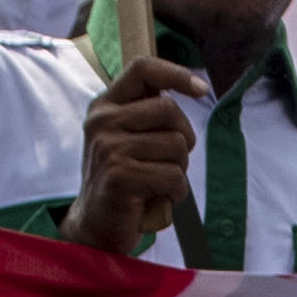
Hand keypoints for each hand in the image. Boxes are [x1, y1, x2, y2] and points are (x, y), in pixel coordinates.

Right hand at [68, 57, 207, 257]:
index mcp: (104, 106)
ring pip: (176, 145)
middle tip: (170, 162)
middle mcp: (102, 122)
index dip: (177, 74)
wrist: (95, 227)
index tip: (201, 89)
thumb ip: (147, 114)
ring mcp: (109, 148)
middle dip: (183, 139)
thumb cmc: (122, 181)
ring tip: (159, 183)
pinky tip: (158, 198)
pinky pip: (173, 176)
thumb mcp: (127, 138)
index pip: (142, 69)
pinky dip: (176, 192)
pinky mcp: (120, 176)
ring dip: (179, 170)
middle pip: (169, 110)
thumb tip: (194, 86)